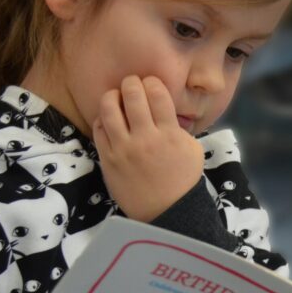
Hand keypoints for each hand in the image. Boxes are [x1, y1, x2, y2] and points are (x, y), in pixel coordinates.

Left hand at [93, 75, 203, 221]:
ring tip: (116, 96)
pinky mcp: (107, 159)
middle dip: (132, 83)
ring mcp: (123, 149)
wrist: (166, 210)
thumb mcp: (192, 149)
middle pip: (133, 95)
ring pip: (110, 109)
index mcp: (169, 134)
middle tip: (132, 83)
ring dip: (112, 96)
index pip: (157, 94)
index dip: (153, 82)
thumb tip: (164, 111)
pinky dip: (102, 118)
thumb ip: (178, 128)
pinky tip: (109, 119)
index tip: (151, 83)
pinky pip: (99, 129)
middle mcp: (145, 138)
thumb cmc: (183, 179)